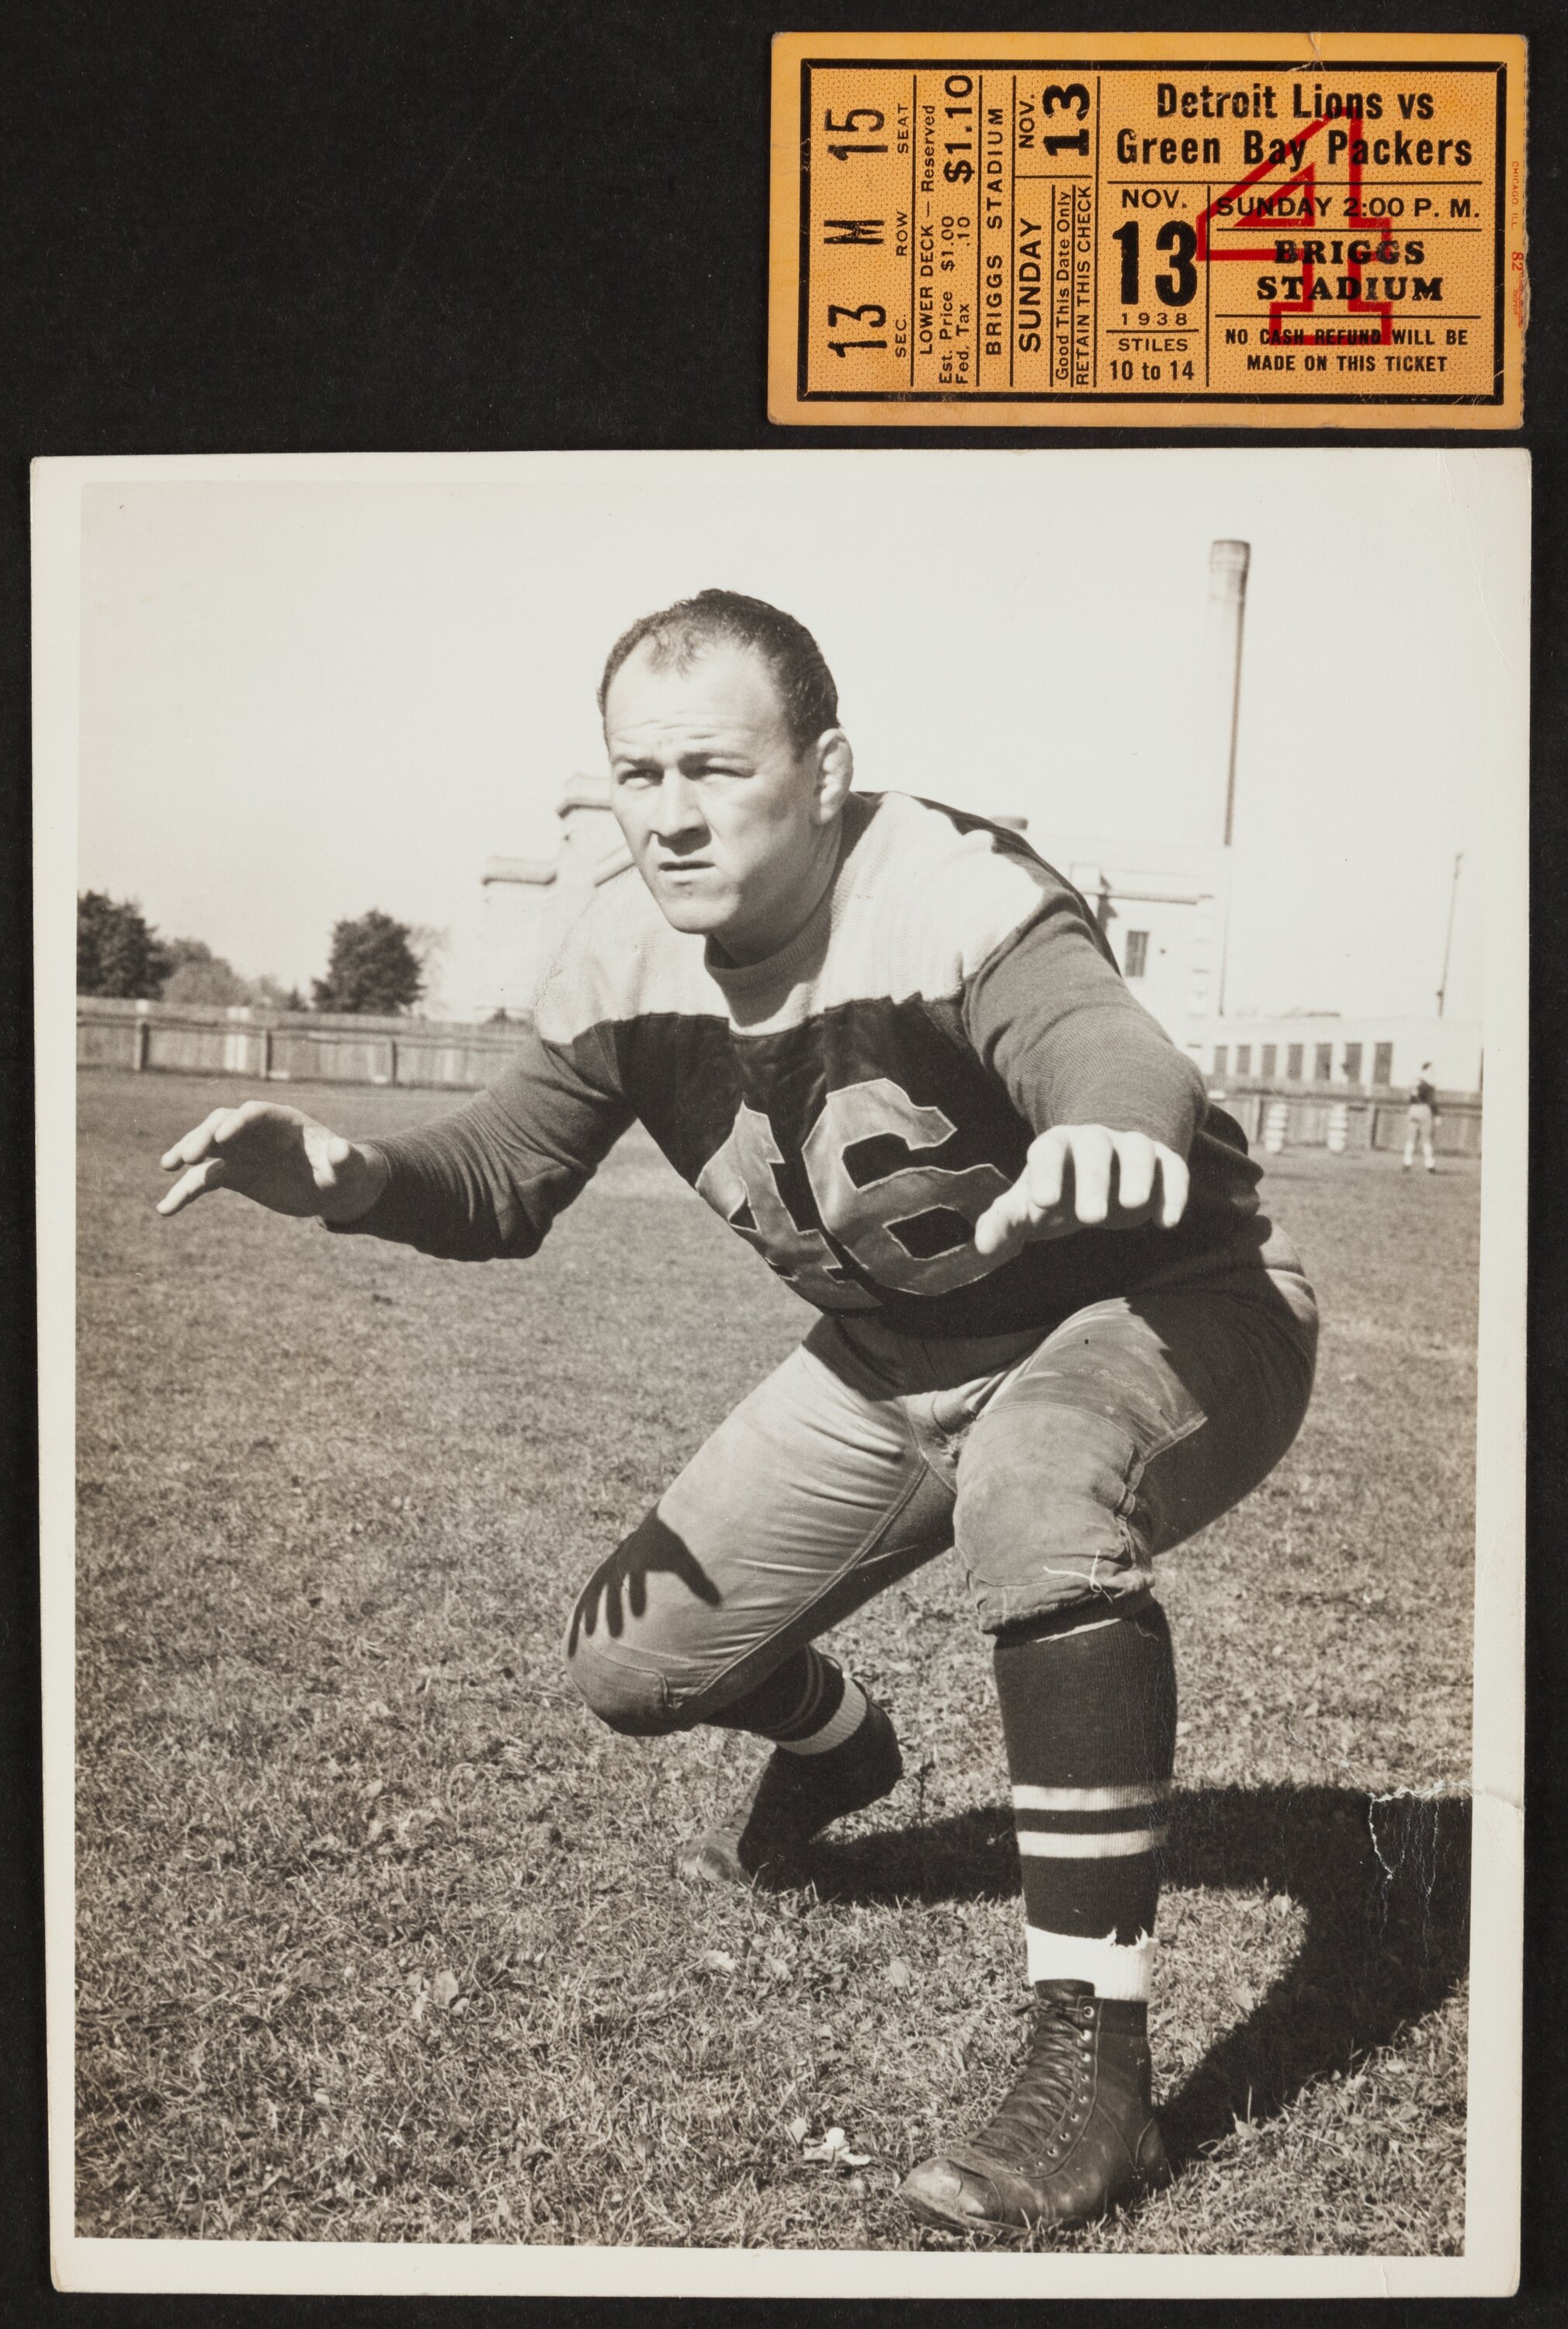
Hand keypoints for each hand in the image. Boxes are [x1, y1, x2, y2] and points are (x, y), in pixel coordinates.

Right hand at [157, 1100, 388, 1222]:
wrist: (332, 1188)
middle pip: (221, 1124)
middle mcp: (254, 1131)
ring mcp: (241, 1152)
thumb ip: (343, 1158)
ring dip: (185, 1155)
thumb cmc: (343, 1172)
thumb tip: (341, 1149)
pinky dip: (184, 1192)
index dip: (237, 1123)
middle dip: (204, 1137)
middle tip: (188, 1157)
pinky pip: (203, 1180)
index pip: (253, 1113)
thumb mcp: (347, 1168)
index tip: (222, 1139)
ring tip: (168, 1167)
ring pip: (205, 1149)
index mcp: (282, 1121)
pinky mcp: (233, 1174)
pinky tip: (166, 1208)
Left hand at [973, 1124, 1189, 1264]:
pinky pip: (1173, 1168)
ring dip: (1137, 1175)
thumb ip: (1003, 1224)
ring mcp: (1130, 1148)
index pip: (1048, 1150)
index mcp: (1055, 1147)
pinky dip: (1174, 1191)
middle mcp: (1093, 1140)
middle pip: (1094, 1147)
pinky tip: (1166, 1223)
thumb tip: (983, 1246)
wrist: (1097, 1174)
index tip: (1042, 1203)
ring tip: (1133, 1206)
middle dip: (1093, 1178)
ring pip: (1137, 1149)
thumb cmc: (1055, 1195)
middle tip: (1090, 1218)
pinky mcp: (1163, 1163)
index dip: (1045, 1173)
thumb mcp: (1026, 1209)